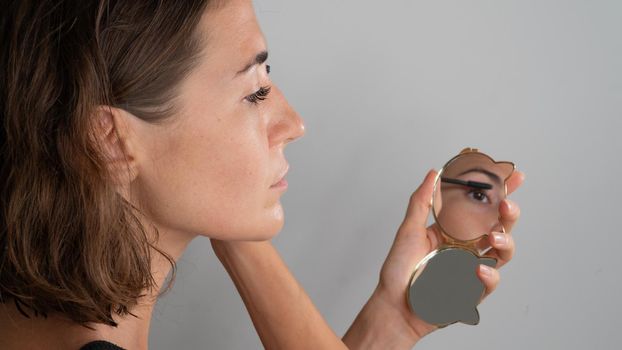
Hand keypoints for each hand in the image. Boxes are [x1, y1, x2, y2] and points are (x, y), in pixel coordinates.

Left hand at [374, 169, 523, 339]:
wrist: (394, 305)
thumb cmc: (399, 270)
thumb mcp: (409, 230)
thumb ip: (422, 201)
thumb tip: (434, 173)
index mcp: (454, 231)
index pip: (482, 208)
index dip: (501, 192)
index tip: (514, 175)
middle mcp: (467, 248)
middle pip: (500, 226)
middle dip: (510, 214)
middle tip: (506, 206)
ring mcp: (472, 268)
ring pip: (503, 252)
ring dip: (506, 242)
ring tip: (494, 236)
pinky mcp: (473, 291)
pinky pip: (490, 281)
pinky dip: (488, 275)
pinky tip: (478, 270)